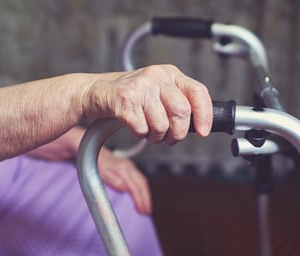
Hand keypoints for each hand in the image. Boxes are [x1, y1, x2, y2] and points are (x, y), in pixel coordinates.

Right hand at [83, 64, 212, 143]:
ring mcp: (141, 87)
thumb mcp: (157, 92)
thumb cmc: (129, 96)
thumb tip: (200, 124)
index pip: (198, 92)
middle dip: (177, 133)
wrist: (95, 92)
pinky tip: (134, 127)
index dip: (205, 115)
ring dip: (156, 136)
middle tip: (169, 137)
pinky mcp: (125, 100)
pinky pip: (142, 129)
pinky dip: (139, 135)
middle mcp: (157, 76)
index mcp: (169, 74)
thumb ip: (177, 102)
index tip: (204, 131)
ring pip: (162, 124)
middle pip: (182, 112)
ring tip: (148, 132)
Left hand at [98, 147, 150, 214]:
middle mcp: (128, 166)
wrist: (89, 149)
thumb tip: (124, 189)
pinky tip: (140, 195)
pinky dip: (142, 188)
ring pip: (142, 181)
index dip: (140, 200)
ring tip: (146, 207)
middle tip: (147, 211)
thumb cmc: (92, 163)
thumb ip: (113, 181)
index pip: (135, 187)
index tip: (142, 210)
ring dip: (145, 194)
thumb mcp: (100, 173)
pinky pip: (138, 178)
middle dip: (146, 198)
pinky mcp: (127, 166)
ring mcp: (129, 165)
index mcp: (123, 169)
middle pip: (142, 184)